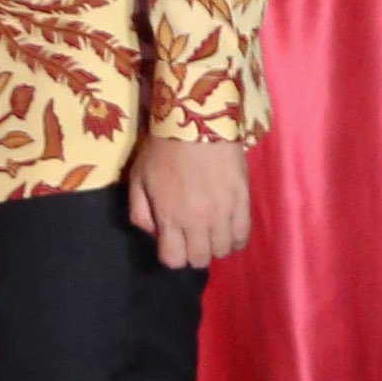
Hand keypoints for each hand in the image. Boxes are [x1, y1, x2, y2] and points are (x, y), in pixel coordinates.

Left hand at [127, 136, 252, 269]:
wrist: (197, 120)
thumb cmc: (162, 149)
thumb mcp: (138, 179)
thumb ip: (140, 213)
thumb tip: (154, 235)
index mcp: (170, 216)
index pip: (173, 260)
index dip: (172, 256)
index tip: (172, 244)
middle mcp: (198, 220)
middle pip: (200, 260)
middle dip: (193, 254)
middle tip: (191, 238)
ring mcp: (224, 212)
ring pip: (223, 250)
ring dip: (214, 245)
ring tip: (210, 232)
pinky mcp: (243, 201)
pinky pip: (244, 234)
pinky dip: (235, 238)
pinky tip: (228, 228)